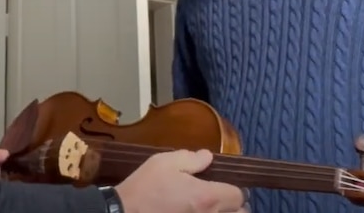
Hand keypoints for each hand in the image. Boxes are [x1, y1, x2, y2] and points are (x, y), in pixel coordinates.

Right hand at [115, 149, 246, 212]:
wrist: (125, 212)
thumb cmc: (145, 187)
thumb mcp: (165, 162)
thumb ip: (191, 158)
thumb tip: (208, 157)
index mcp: (207, 196)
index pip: (238, 195)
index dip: (234, 188)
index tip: (224, 184)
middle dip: (235, 206)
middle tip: (221, 198)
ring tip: (210, 207)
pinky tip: (195, 212)